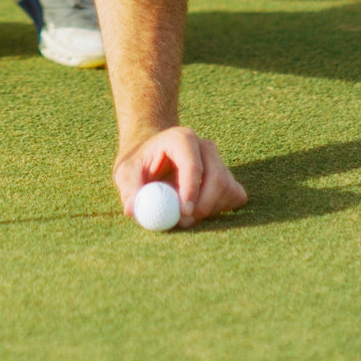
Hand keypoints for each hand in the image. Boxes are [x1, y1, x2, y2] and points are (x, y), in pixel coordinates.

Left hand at [113, 127, 247, 227]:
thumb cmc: (139, 164)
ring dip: (208, 209)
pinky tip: (198, 208)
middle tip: (184, 222)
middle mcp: (205, 147)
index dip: (191, 188)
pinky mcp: (228, 177)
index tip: (184, 212)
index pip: (192, 163)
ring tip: (182, 212)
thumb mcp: (126, 172)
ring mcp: (220, 161)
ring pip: (226, 189)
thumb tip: (132, 209)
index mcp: (181, 138)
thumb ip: (129, 190)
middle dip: (203, 205)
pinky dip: (219, 209)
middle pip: (217, 177)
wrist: (154, 158)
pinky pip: (234, 196)